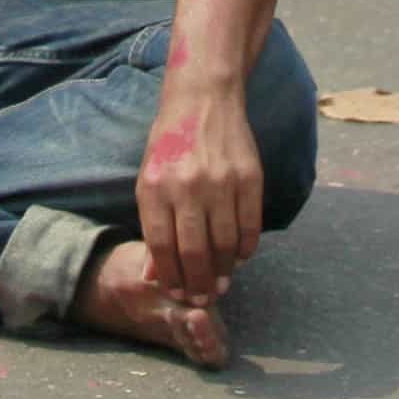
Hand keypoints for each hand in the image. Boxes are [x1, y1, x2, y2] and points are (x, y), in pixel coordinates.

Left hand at [135, 74, 266, 298]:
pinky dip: (246, 248)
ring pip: (224, 244)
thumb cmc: (170, 144)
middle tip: (204, 299)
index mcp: (155, 187)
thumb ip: (151, 227)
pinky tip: (240, 257)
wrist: (203, 99)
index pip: (161, 246)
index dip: (170, 277)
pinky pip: (250, 226)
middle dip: (198, 284)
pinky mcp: (250, 177)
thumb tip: (153, 275)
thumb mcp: (149, 180)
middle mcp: (187, 186)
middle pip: (194, 252)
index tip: (177, 294)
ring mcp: (221, 181)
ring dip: (224, 271)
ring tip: (222, 283)